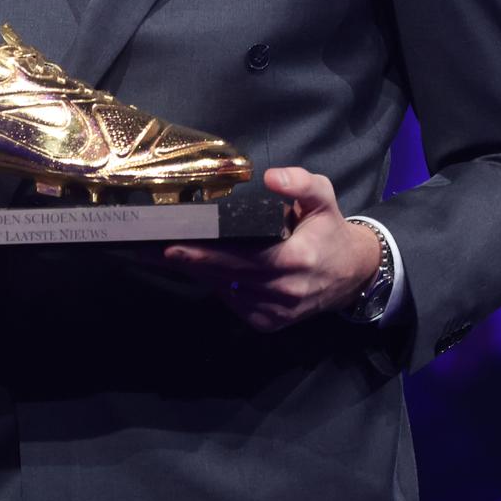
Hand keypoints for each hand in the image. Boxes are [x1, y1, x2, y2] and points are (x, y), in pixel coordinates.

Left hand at [160, 167, 380, 331]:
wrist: (353, 273)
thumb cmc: (330, 230)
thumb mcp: (323, 198)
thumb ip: (301, 183)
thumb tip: (272, 177)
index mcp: (295, 261)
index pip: (241, 259)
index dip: (205, 254)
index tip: (172, 246)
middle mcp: (284, 291)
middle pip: (224, 277)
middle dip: (185, 262)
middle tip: (147, 250)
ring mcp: (276, 312)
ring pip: (224, 291)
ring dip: (197, 273)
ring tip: (161, 256)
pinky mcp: (269, 323)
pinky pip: (233, 303)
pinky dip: (217, 286)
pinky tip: (200, 268)